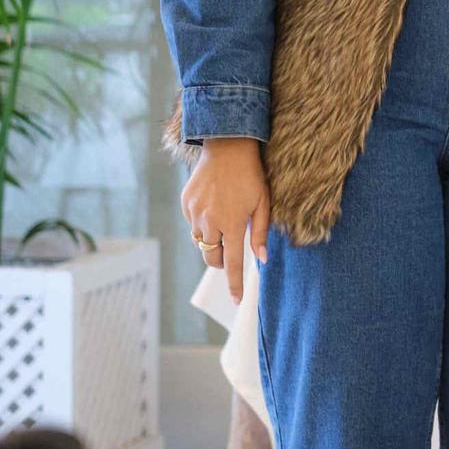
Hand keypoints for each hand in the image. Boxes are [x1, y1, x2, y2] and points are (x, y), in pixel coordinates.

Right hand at [180, 137, 270, 301]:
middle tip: (231, 251)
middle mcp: (210, 222)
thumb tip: (261, 259)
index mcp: (232, 224)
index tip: (235, 301)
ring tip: (225, 219)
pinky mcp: (185, 204)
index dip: (234, 283)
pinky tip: (214, 204)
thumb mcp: (263, 203)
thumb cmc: (251, 176)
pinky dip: (203, 223)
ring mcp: (194, 213)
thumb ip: (260, 233)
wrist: (227, 147)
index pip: (233, 263)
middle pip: (211, 257)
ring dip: (212, 240)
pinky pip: (193, 223)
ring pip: (201, 241)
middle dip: (221, 260)